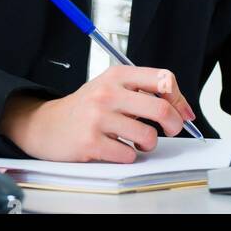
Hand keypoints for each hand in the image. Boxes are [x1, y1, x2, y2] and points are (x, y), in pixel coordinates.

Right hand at [0, 64, 196, 161]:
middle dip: (175, 124)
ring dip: (148, 145)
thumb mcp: (112, 86)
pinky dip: (128, 156)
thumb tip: (182, 109)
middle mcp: (108, 92)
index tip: (183, 111)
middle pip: (161, 108)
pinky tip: (117, 148)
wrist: (47, 124)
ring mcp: (99, 117)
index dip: (179, 97)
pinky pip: (128, 155)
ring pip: (147, 137)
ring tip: (137, 142)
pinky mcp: (91, 142)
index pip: (162, 78)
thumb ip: (143, 92)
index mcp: (117, 74)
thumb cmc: (86, 106)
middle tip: (173, 130)